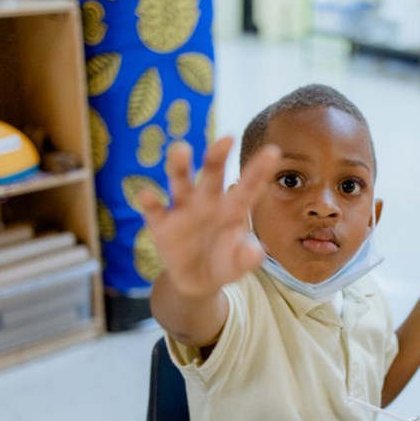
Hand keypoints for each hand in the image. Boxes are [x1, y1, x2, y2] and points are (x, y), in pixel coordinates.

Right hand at [139, 137, 277, 298]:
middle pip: (213, 174)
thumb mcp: (239, 264)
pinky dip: (149, 203)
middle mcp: (208, 201)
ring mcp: (184, 210)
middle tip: (227, 139)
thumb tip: (255, 251)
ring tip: (181, 150)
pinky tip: (146, 195)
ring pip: (181, 183)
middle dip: (218, 156)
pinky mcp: (162, 224)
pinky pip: (155, 211)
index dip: (260, 170)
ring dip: (180, 166)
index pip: (248, 186)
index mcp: (233, 207)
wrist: (198, 282)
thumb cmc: (225, 263)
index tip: (273, 151)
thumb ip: (247, 257)